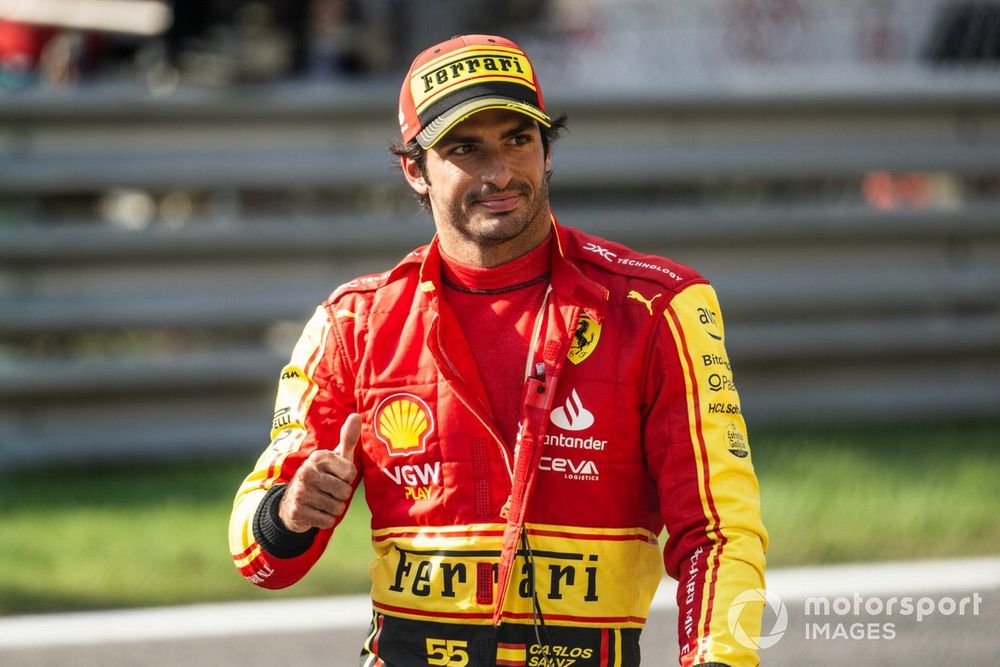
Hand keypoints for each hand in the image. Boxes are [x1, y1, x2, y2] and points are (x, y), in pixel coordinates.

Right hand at [278, 414, 360, 532]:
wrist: (293, 502)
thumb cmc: (324, 476)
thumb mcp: (336, 458)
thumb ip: (348, 438)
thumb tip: (357, 415)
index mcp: (318, 457)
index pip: (351, 474)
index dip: (348, 480)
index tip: (337, 477)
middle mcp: (306, 472)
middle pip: (345, 492)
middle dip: (341, 496)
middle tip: (329, 492)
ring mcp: (300, 492)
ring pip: (337, 508)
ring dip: (334, 509)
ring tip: (322, 502)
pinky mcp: (297, 512)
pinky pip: (327, 521)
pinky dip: (326, 520)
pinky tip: (316, 513)